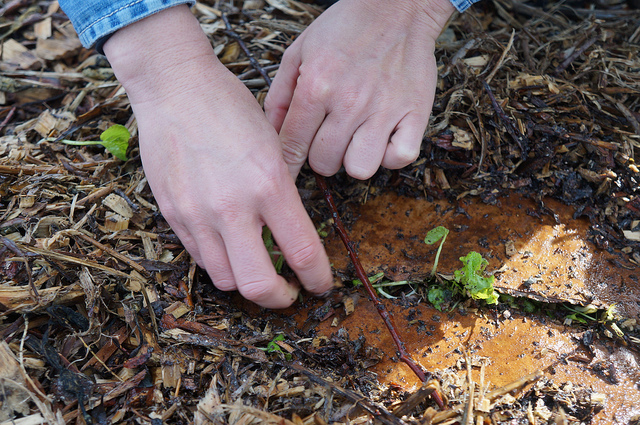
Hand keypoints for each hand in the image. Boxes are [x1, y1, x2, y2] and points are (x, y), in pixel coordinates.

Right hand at [104, 6, 332, 308]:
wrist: (175, 88)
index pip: (302, 253)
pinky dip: (220, 262)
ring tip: (258, 269)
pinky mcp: (173, 214)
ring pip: (226, 279)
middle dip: (280, 299)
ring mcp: (198, 214)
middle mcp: (233, 207)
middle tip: (290, 293)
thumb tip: (289, 235)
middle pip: (258, 285)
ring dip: (247, 282)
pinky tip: (230, 247)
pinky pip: (200, 258)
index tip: (321, 285)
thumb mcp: (272, 145)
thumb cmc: (230, 108)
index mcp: (269, 184)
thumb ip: (281, 194)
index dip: (318, 279)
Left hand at [265, 0, 453, 179]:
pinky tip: (383, 140)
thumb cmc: (346, 28)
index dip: (288, 164)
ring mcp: (385, 110)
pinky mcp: (416, 113)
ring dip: (353, 159)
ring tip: (355, 140)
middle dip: (321, 157)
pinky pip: (400, 159)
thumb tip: (272, 132)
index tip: (289, 172)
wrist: (397, 7)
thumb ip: (280, 94)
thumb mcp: (300, 50)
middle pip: (324, 163)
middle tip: (328, 139)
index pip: (292, 145)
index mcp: (317, 85)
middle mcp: (350, 101)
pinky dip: (390, 156)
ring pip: (360, 169)